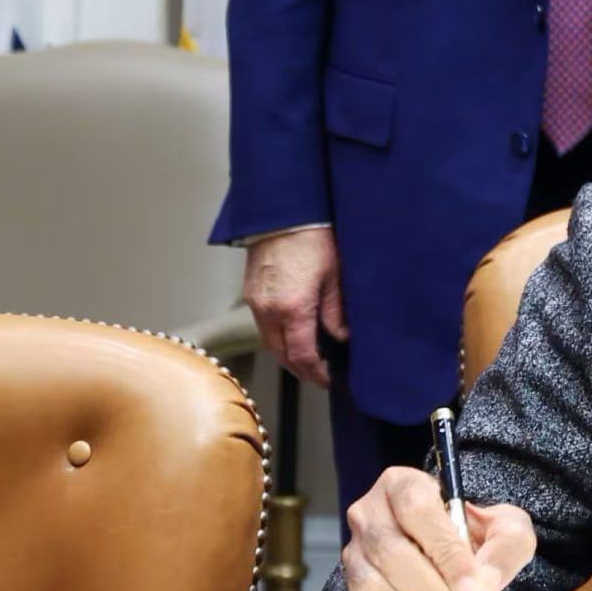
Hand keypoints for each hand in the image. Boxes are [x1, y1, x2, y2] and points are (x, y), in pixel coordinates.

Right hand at [243, 227, 346, 386]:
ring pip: (269, 342)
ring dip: (287, 354)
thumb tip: (341, 338)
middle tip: (318, 373)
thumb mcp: (335, 275)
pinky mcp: (250, 292)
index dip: (316, 373)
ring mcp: (256, 301)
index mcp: (293, 308)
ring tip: (307, 356)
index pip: (302, 356)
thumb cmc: (312, 237)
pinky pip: (262, 325)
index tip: (328, 379)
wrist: (283, 210)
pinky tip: (292, 332)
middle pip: (281, 355)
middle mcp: (269, 310)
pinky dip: (277, 336)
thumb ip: (336, 311)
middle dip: (300, 369)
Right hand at [342, 465, 537, 590]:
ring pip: (372, 586)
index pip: (416, 511)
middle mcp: (370, 514)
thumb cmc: (476, 534)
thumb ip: (504, 548)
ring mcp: (356, 553)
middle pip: (391, 553)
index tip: (472, 587)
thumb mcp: (505, 528)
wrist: (460, 555)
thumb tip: (481, 584)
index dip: (446, 554)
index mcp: (403, 485)